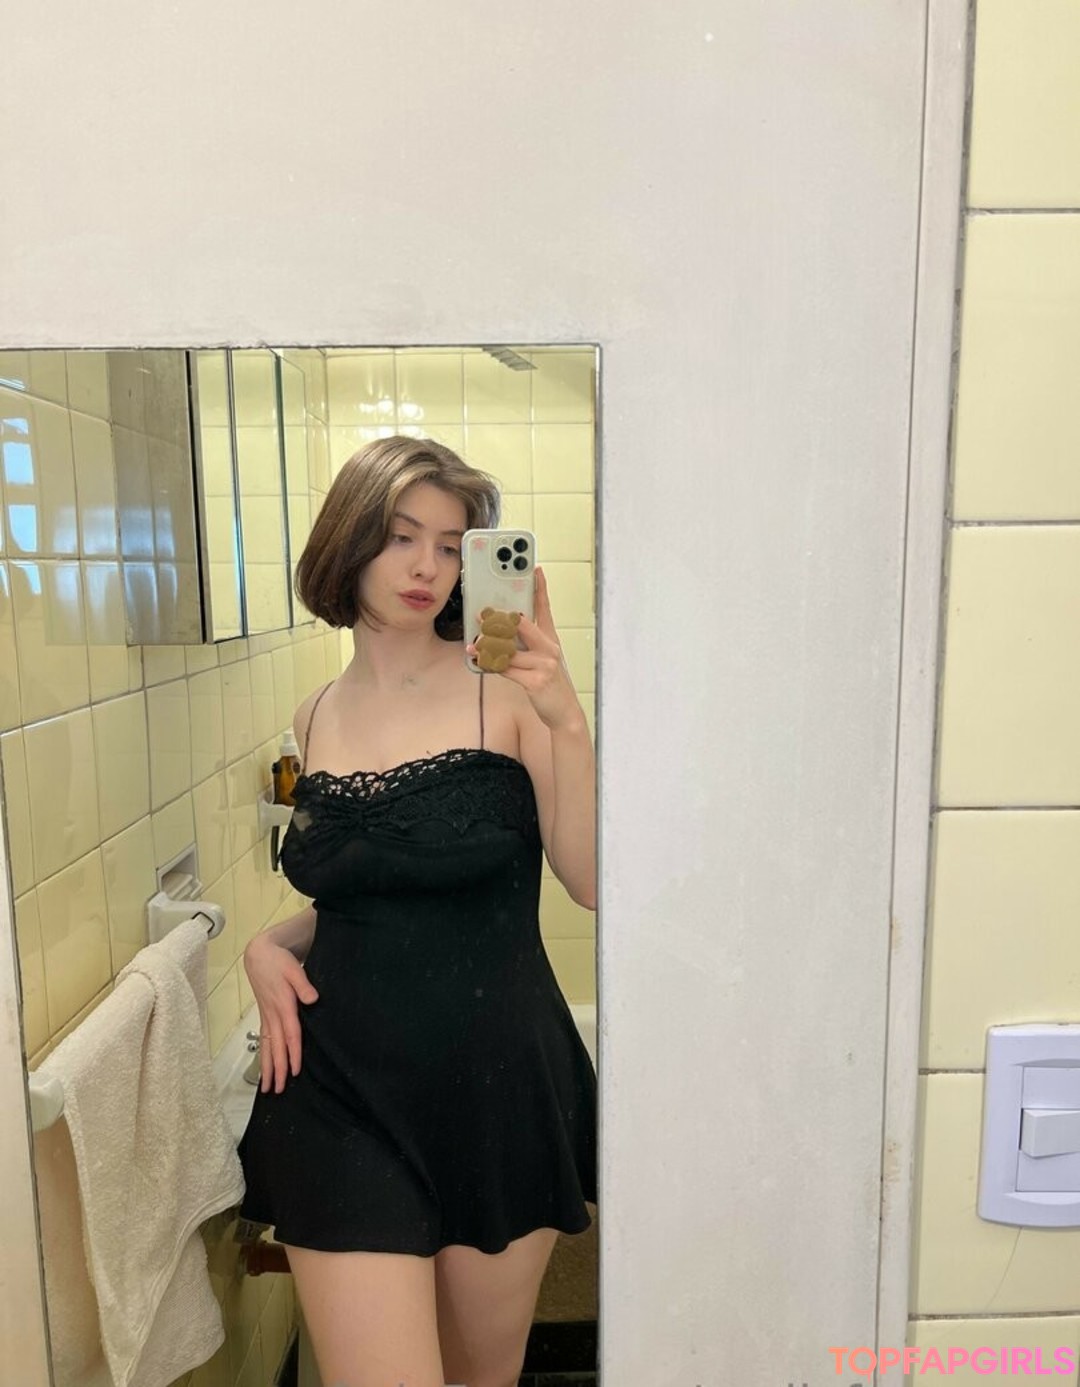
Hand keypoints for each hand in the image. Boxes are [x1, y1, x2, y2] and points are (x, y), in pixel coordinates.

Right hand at [243, 935, 319, 1093]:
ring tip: (267, 1088)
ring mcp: (267, 1016)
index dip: (293, 1053)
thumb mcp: (294, 969)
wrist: (260, 954)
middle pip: (277, 1046)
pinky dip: (264, 1056)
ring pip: (267, 1046)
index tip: (294, 1071)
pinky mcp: (264, 1015)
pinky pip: (264, 1040)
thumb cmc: (279, 961)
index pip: (290, 1034)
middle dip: (277, 1069)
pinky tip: (264, 1068)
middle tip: (278, 1090)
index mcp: (283, 1005)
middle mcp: (273, 1014)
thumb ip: (304, 984)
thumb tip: (312, 999)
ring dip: (268, 1067)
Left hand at [467, 566, 584, 730]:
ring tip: (473, 644)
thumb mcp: (542, 660)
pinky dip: (491, 666)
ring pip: (509, 649)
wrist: (564, 712)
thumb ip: (525, 645)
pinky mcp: (535, 681)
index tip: (535, 570)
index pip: (545, 609)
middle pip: (522, 625)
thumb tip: (499, 634)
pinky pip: (507, 669)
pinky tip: (480, 662)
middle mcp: (550, 648)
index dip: (540, 588)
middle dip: (499, 620)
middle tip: (481, 614)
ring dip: (488, 648)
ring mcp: (544, 664)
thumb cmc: (549, 683)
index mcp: (551, 640)